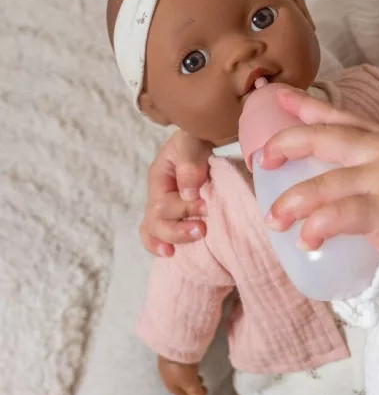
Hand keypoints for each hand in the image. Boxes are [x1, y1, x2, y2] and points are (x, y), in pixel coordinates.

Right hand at [141, 130, 210, 256]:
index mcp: (159, 178)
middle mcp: (158, 195)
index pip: (162, 204)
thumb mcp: (192, 144)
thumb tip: (188, 193)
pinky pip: (159, 234)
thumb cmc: (198, 140)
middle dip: (178, 230)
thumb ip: (189, 164)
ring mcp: (165, 206)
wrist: (208, 141)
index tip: (205, 206)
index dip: (183, 210)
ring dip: (173, 239)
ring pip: (154, 231)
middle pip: (155, 222)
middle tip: (202, 229)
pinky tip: (173, 254)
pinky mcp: (177, 214)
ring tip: (194, 240)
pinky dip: (161, 245)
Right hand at [158, 357, 206, 394]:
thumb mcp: (190, 382)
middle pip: (182, 386)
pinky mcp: (173, 354)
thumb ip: (196, 393)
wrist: (173, 344)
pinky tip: (194, 366)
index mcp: (171, 387)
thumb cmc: (181, 367)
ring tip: (202, 378)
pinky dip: (189, 371)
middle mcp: (168, 377)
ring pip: (182, 376)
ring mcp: (169, 365)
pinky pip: (182, 367)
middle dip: (193, 389)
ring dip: (192, 379)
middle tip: (205, 389)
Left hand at [260, 89, 378, 259]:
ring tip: (274, 219)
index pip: (336, 115)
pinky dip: (315, 227)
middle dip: (286, 144)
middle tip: (264, 160)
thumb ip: (362, 163)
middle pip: (322, 137)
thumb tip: (318, 170)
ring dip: (291, 203)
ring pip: (322, 183)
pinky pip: (338, 215)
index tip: (277, 96)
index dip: (303, 104)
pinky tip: (306, 241)